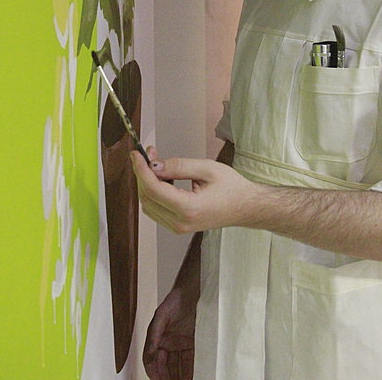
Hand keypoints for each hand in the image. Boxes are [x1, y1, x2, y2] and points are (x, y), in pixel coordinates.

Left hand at [130, 148, 258, 232]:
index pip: (153, 189)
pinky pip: (156, 209)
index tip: (136, 154)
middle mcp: (180, 222)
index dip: (141, 170)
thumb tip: (154, 165)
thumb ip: (179, 166)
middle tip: (150, 153)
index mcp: (189, 208)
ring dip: (147, 182)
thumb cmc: (232, 187)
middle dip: (143, 173)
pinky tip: (164, 178)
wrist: (245, 207)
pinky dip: (154, 192)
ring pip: (148, 204)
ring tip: (158, 163)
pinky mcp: (178, 226)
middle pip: (147, 197)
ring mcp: (178, 227)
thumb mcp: (207, 168)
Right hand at [143, 286, 196, 379]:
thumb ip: (154, 335)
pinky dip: (190, 370)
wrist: (193, 290)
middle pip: (165, 366)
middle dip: (167, 378)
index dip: (154, 373)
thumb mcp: (162, 315)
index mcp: (156, 338)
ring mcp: (179, 343)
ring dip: (179, 376)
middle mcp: (167, 343)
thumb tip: (148, 354)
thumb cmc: (176, 299)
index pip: (151, 361)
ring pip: (177, 366)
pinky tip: (192, 376)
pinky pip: (189, 360)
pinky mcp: (191, 342)